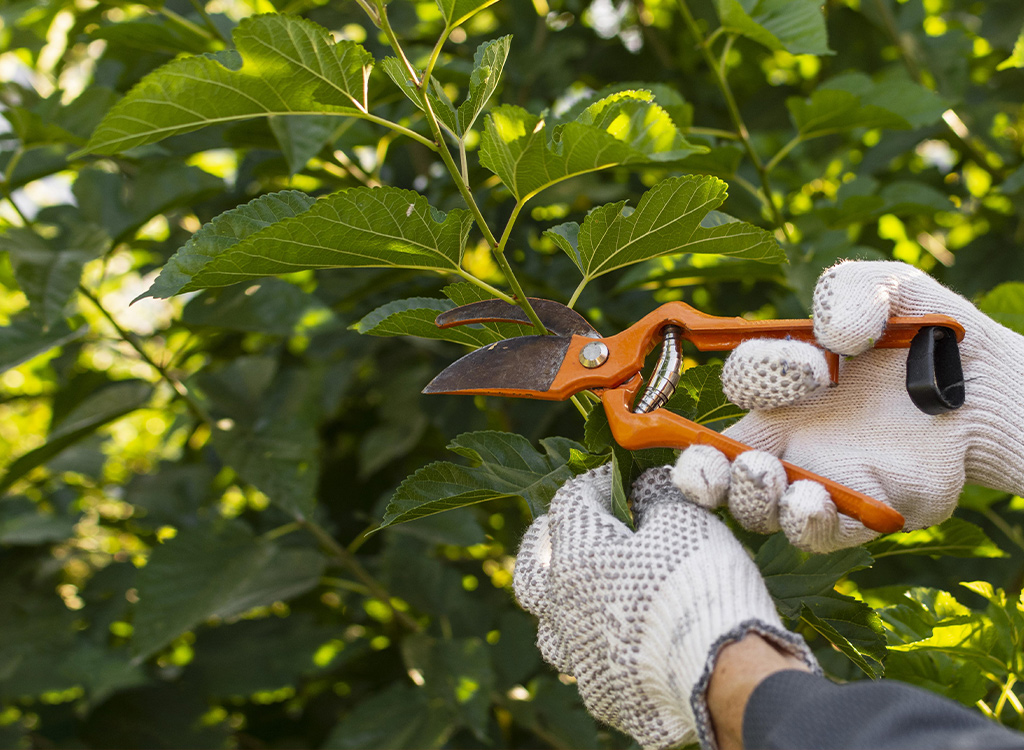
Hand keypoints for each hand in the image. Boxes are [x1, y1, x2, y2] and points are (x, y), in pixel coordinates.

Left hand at [513, 465, 817, 749]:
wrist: (722, 674)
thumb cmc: (698, 584)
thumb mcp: (684, 518)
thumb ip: (656, 494)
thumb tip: (646, 485)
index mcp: (575, 555)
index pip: (571, 501)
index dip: (598, 483)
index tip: (623, 480)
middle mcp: (562, 606)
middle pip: (532, 567)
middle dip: (548, 543)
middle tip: (570, 533)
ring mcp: (577, 655)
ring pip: (550, 624)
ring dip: (564, 604)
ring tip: (588, 594)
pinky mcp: (600, 694)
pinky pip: (586, 664)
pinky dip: (598, 648)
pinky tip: (621, 643)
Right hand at [673, 260, 1023, 551]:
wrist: (990, 387)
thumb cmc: (932, 336)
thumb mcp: (892, 290)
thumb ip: (851, 289)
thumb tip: (831, 335)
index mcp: (784, 386)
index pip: (740, 386)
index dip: (759, 375)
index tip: (816, 367)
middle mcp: (790, 438)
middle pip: (717, 468)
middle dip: (703, 470)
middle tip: (726, 460)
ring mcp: (821, 480)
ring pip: (757, 510)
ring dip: (752, 498)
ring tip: (770, 476)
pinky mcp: (861, 514)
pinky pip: (815, 533)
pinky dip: (805, 522)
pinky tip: (812, 500)